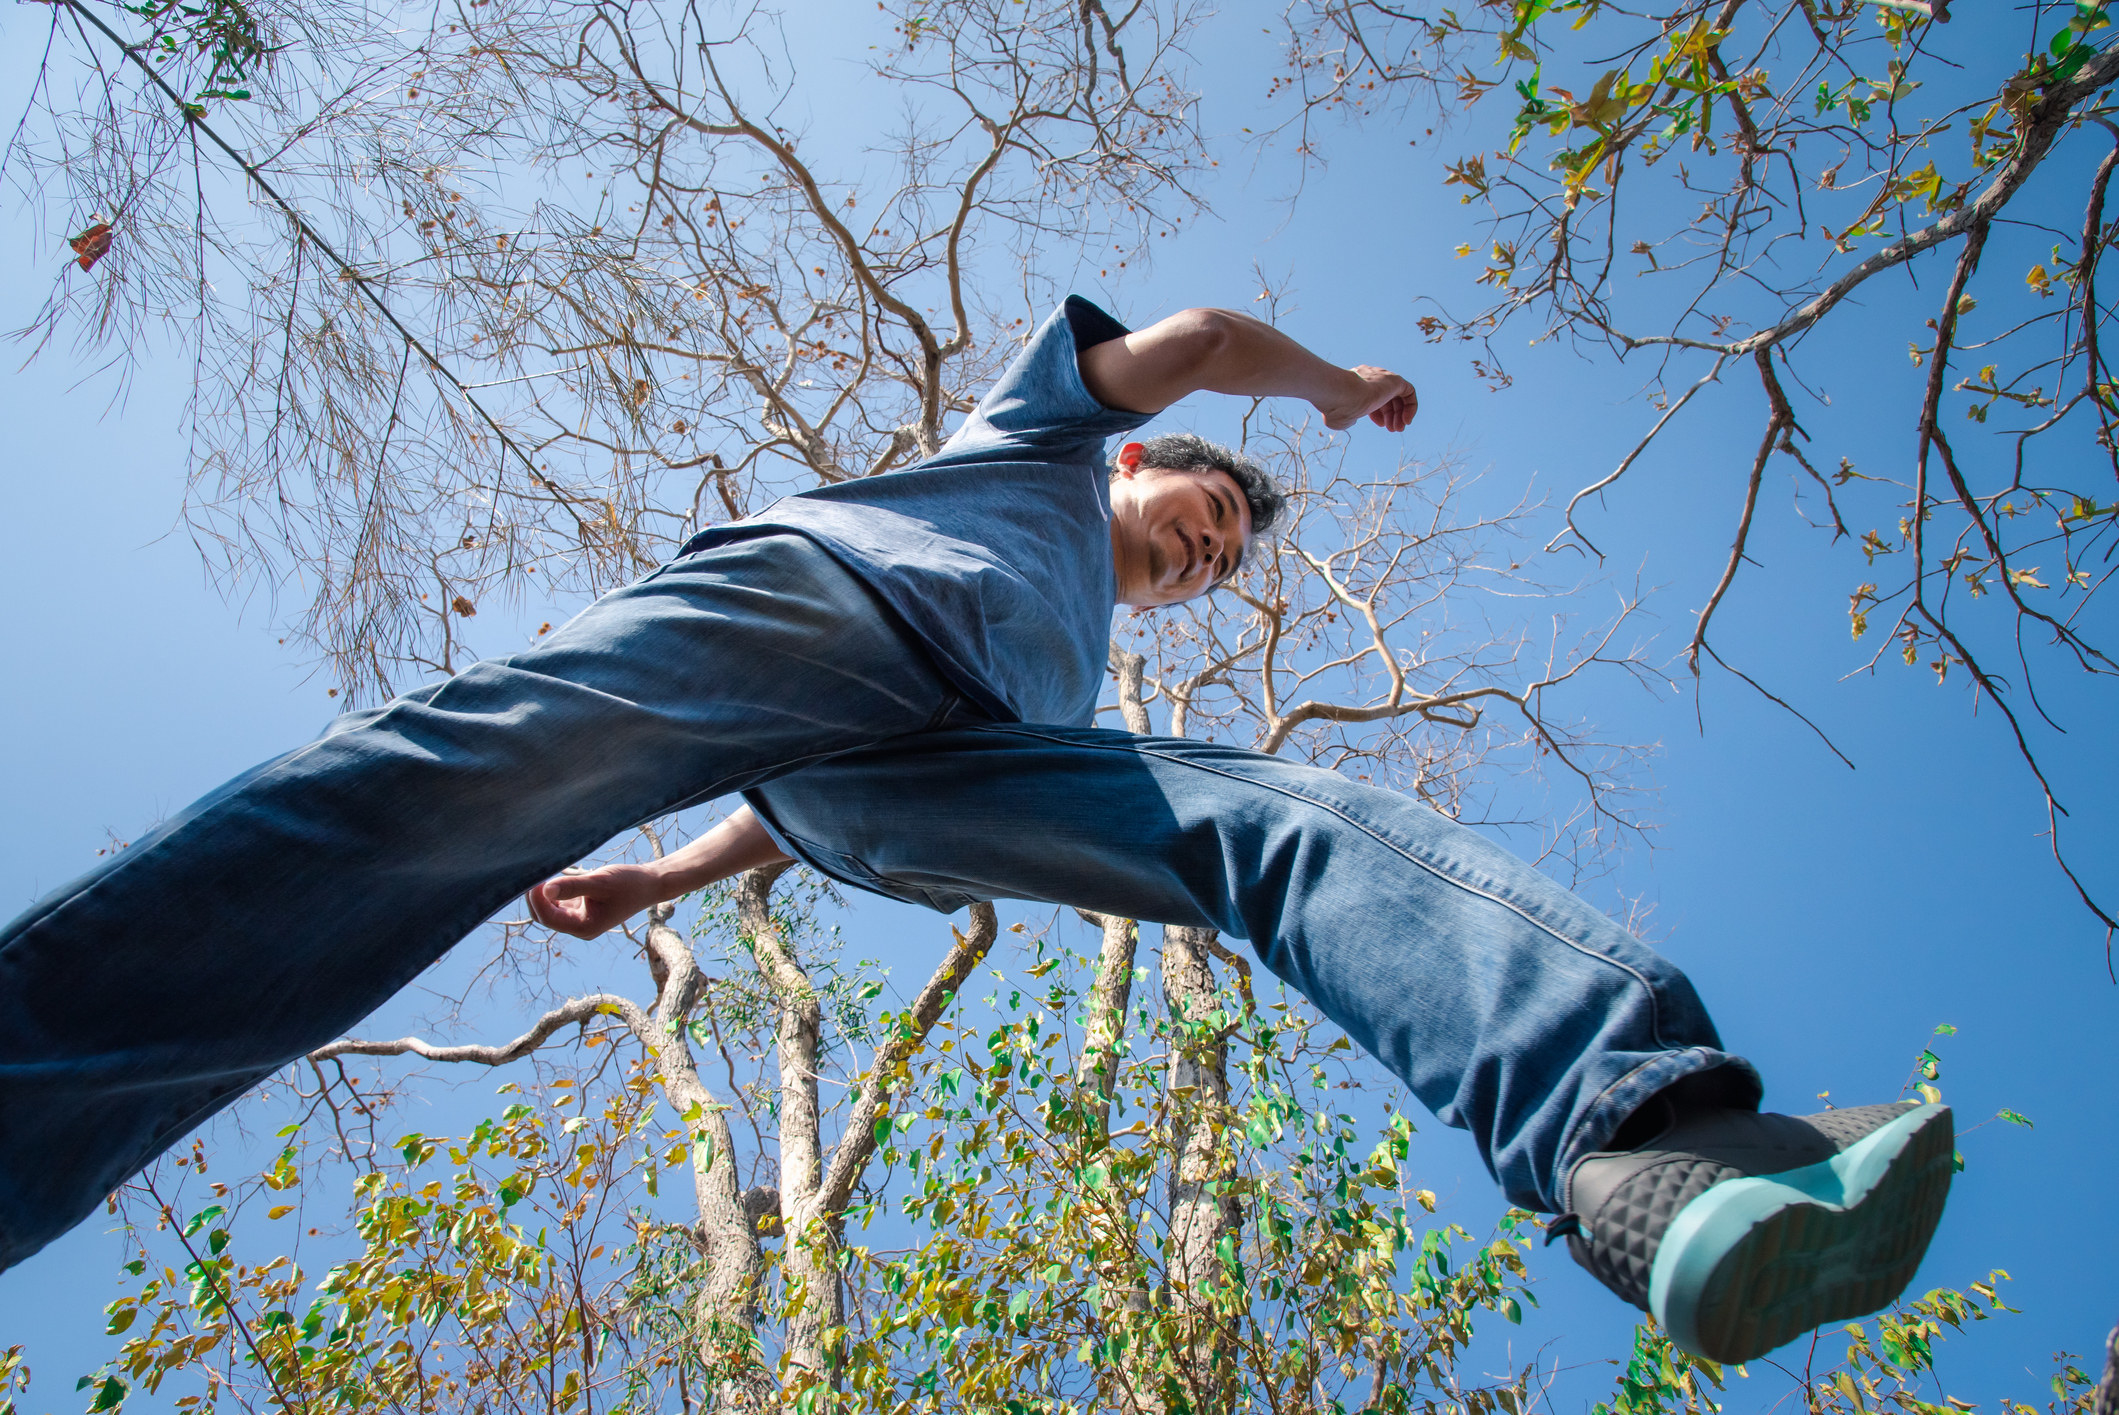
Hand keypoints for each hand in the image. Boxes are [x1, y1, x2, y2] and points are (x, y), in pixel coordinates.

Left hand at [526, 864, 664, 939]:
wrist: (650, 884)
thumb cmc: (628, 883)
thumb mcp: (599, 882)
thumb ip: (572, 886)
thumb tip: (544, 890)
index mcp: (584, 927)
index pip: (548, 917)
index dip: (536, 900)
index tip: (533, 878)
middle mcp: (580, 928)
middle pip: (545, 916)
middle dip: (535, 898)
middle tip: (531, 873)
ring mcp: (580, 920)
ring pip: (550, 910)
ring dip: (542, 895)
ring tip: (540, 872)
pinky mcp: (582, 910)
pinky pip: (558, 904)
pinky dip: (552, 892)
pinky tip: (551, 876)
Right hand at [1323, 366, 1418, 431]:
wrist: (1341, 394)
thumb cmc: (1336, 407)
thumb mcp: (1339, 416)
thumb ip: (1347, 416)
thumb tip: (1351, 418)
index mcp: (1356, 383)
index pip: (1371, 397)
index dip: (1378, 413)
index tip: (1380, 424)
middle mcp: (1370, 377)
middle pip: (1386, 397)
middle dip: (1391, 416)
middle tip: (1393, 429)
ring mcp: (1382, 378)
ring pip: (1398, 396)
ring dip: (1400, 414)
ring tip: (1398, 428)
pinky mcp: (1395, 380)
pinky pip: (1409, 392)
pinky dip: (1411, 407)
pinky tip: (1406, 420)